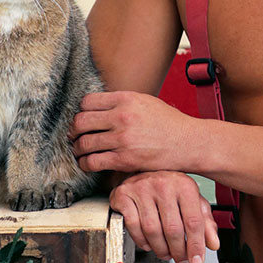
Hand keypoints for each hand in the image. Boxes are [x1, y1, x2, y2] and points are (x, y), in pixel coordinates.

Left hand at [70, 91, 195, 172]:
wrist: (188, 142)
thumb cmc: (169, 123)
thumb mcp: (145, 102)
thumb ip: (122, 103)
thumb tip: (99, 108)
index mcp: (126, 99)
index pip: (87, 101)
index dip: (81, 111)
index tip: (83, 119)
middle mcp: (122, 116)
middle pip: (80, 121)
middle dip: (74, 131)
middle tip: (75, 136)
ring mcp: (122, 138)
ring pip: (84, 143)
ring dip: (78, 149)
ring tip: (80, 151)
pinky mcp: (124, 159)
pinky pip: (93, 162)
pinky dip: (85, 164)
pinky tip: (88, 163)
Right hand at [109, 171, 219, 262]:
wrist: (142, 170)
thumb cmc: (169, 188)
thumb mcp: (192, 200)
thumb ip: (205, 222)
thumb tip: (213, 243)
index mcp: (184, 184)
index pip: (193, 221)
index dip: (196, 245)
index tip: (197, 260)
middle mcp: (163, 183)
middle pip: (173, 229)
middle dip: (178, 251)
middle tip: (180, 259)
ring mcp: (142, 188)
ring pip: (152, 230)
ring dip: (160, 249)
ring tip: (166, 253)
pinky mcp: (124, 194)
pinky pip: (133, 226)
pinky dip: (142, 241)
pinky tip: (148, 244)